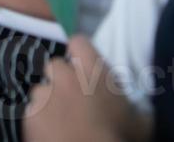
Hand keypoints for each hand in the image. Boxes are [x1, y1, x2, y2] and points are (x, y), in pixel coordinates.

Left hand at [24, 36, 138, 141]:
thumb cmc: (118, 139)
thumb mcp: (141, 121)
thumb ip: (138, 105)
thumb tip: (145, 107)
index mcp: (93, 71)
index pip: (79, 42)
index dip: (81, 53)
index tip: (85, 65)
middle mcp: (65, 77)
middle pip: (55, 65)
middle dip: (62, 79)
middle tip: (74, 98)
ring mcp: (44, 96)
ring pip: (42, 90)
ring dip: (49, 100)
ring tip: (62, 119)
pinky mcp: (29, 116)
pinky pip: (32, 112)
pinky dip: (39, 120)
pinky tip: (52, 132)